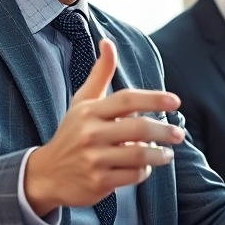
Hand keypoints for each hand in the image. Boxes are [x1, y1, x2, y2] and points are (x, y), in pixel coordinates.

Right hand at [25, 39, 184, 216]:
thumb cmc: (71, 134)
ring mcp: (94, 159)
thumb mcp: (82, 102)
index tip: (175, 102)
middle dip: (164, 131)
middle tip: (178, 134)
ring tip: (167, 153)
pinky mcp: (98, 182)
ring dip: (159, 154)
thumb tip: (107, 42)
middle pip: (138, 129)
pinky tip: (145, 167)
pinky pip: (133, 176)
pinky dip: (144, 172)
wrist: (46, 174)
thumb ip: (100, 74)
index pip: (127, 100)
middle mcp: (90, 134)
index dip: (154, 99)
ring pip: (139, 155)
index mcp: (90, 111)